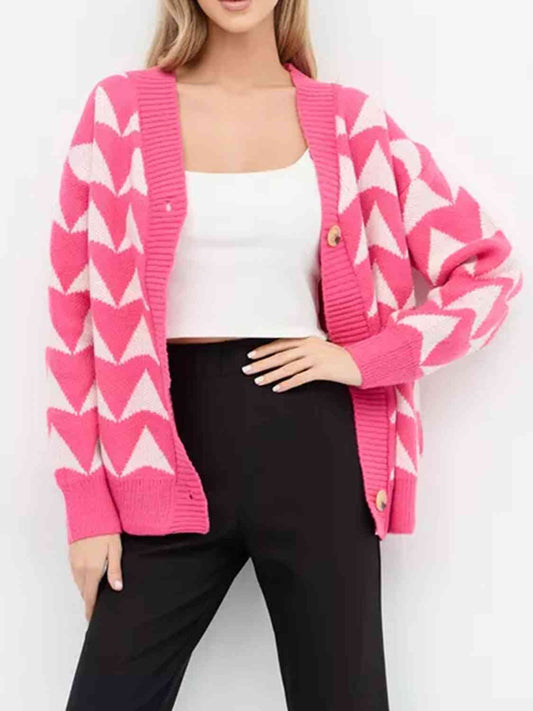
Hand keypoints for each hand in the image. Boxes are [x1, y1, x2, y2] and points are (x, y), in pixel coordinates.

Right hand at [69, 533, 122, 621]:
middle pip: (84, 591)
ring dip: (86, 590)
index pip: (90, 596)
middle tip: (96, 608)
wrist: (88, 513)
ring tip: (95, 595)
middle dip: (89, 601)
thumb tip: (117, 588)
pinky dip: (81, 580)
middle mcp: (80, 568)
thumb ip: (115, 570)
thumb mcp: (115, 549)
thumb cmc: (105, 529)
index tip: (91, 620)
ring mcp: (74, 562)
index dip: (91, 609)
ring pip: (79, 583)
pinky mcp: (71, 556)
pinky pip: (75, 574)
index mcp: (92, 569)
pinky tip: (89, 578)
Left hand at [241, 336, 361, 391]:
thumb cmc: (339, 358)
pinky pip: (300, 378)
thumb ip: (304, 349)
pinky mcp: (321, 371)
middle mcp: (309, 347)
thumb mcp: (321, 348)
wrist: (361, 363)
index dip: (264, 350)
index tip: (251, 356)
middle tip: (247, 370)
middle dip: (261, 363)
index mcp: (307, 339)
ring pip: (287, 368)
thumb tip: (285, 356)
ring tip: (258, 381)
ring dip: (270, 375)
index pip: (280, 344)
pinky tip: (277, 388)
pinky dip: (287, 384)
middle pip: (280, 356)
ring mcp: (315, 358)